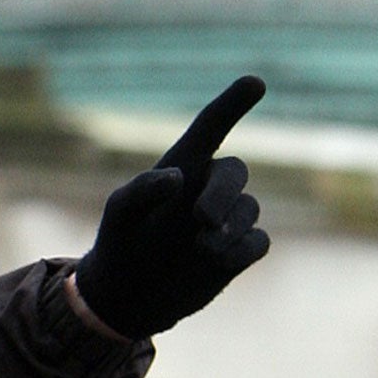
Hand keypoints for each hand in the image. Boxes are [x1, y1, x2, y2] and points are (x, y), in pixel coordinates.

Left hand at [73, 76, 270, 339]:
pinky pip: (258, 243)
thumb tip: (179, 178)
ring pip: (249, 210)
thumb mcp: (119, 215)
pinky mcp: (239, 251)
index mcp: (181, 167)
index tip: (255, 82)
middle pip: (236, 171)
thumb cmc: (120, 243)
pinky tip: (214, 261)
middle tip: (201, 220)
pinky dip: (239, 251)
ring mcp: (227, 219)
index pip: (211, 127)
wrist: (129, 296)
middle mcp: (208, 188)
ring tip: (198, 248)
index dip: (233, 104)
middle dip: (222, 193)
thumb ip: (142, 190)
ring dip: (227, 229)